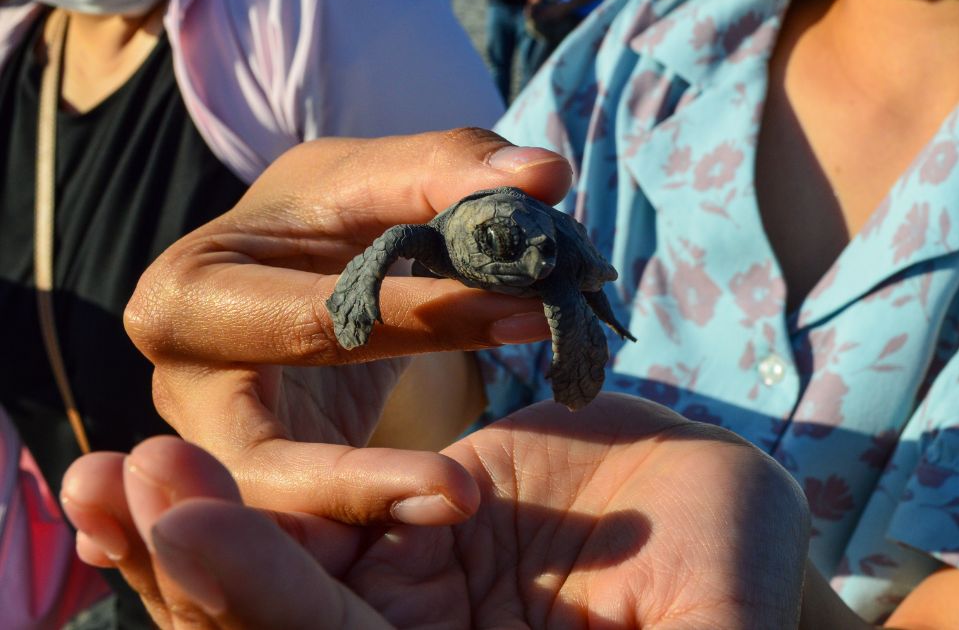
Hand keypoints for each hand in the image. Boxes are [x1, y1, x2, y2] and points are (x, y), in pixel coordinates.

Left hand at [62, 393, 810, 628]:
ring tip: (113, 467)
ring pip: (267, 577)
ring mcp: (396, 601)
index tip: (192, 520)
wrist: (714, 509)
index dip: (268, 602)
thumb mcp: (711, 619)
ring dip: (186, 528)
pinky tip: (174, 454)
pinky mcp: (395, 536)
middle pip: (274, 629)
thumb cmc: (736, 571)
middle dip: (198, 568)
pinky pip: (303, 516)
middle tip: (122, 478)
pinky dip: (238, 489)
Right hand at [123, 128, 571, 524]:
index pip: (314, 321)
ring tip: (459, 507)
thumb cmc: (325, 219)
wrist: (296, 269)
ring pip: (281, 511)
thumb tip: (547, 172)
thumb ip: (453, 169)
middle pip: (264, 450)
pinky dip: (374, 518)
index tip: (531, 314)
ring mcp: (212, 448)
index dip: (426, 318)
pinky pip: (313, 523)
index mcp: (188, 295)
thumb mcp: (374, 180)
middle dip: (367, 474)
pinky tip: (445, 513)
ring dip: (369, 513)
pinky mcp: (260, 484)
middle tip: (464, 494)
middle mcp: (178, 383)